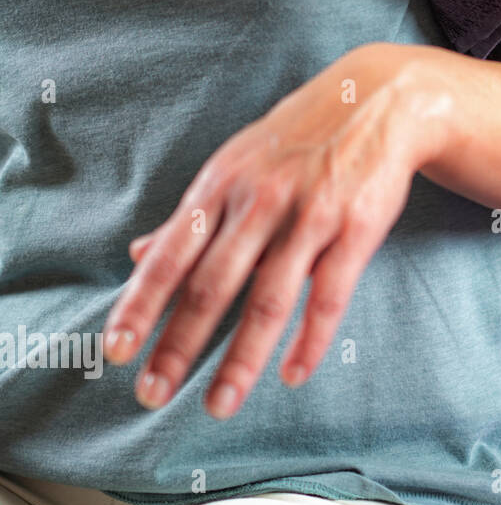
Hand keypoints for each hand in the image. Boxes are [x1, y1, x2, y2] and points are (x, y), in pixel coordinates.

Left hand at [105, 44, 437, 418]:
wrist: (380, 101)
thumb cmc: (300, 137)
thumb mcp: (236, 163)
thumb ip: (193, 214)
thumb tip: (138, 252)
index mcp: (222, 185)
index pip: (172, 255)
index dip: (141, 304)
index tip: (116, 351)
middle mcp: (260, 201)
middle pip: (213, 285)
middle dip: (179, 344)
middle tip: (152, 394)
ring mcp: (311, 215)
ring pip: (270, 299)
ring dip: (241, 359)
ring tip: (220, 404)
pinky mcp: (357, 229)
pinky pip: (330, 295)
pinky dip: (310, 339)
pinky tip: (293, 373)